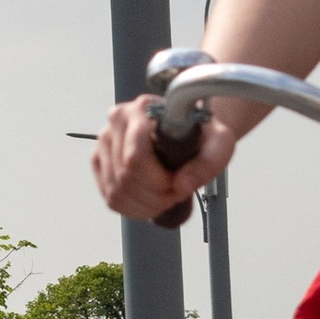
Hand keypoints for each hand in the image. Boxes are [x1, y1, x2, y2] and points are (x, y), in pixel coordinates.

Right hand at [92, 92, 238, 225]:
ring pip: (117, 192)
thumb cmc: (202, 135)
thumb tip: (181, 185)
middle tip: (176, 193)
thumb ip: (209, 162)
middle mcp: (116, 122)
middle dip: (155, 196)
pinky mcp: (100, 162)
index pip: (135, 158)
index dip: (159, 181)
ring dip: (145, 205)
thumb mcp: (220, 143)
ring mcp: (104, 142)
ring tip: (166, 197)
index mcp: (142, 109)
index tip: (180, 184)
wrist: (188, 132)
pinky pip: (111, 199)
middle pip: (126, 178)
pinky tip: (150, 202)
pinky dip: (133, 209)